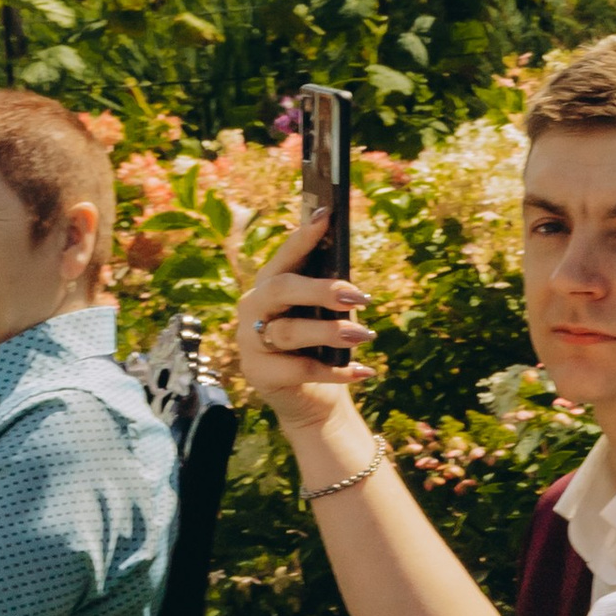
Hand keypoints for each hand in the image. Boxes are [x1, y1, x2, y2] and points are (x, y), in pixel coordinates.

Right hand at [232, 209, 368, 434]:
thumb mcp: (325, 317)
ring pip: (288, 331)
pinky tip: (363, 372)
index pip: (285, 256)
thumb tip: (352, 284)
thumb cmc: (320, 347)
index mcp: (269, 285)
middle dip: (321, 289)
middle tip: (359, 296)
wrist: (310, 400)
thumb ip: (329, 296)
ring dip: (330, 331)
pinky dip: (335, 371)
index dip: (303, 236)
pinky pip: (299, 369)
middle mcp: (253, 308)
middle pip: (280, 289)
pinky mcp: (259, 374)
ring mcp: (250, 341)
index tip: (326, 214)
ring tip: (365, 335)